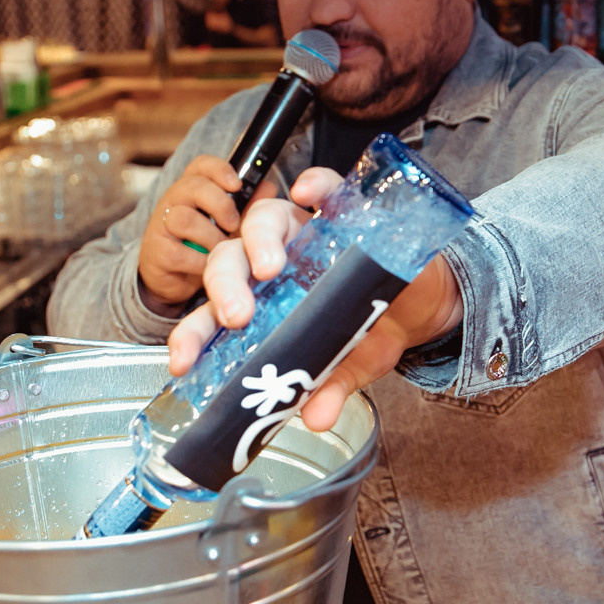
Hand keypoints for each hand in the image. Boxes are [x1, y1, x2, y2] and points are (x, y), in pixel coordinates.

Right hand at [136, 154, 273, 311]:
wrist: (177, 278)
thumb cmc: (206, 244)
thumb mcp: (230, 223)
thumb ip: (249, 206)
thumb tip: (269, 189)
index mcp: (193, 187)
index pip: (201, 165)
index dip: (219, 169)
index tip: (237, 184)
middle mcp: (174, 200)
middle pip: (192, 186)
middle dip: (220, 204)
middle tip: (234, 224)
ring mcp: (162, 224)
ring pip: (183, 219)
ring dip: (211, 237)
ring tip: (222, 249)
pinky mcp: (157, 251)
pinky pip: (179, 253)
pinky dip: (200, 262)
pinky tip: (208, 266)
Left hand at [167, 166, 463, 432]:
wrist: (421, 306)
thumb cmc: (372, 330)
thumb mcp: (351, 366)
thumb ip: (328, 387)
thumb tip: (315, 418)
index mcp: (261, 303)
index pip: (212, 314)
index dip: (192, 335)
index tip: (182, 361)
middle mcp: (273, 263)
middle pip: (229, 261)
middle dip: (224, 286)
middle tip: (237, 315)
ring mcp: (304, 233)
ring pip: (264, 221)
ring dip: (260, 240)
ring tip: (269, 266)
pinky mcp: (342, 210)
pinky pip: (323, 187)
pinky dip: (315, 186)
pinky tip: (307, 192)